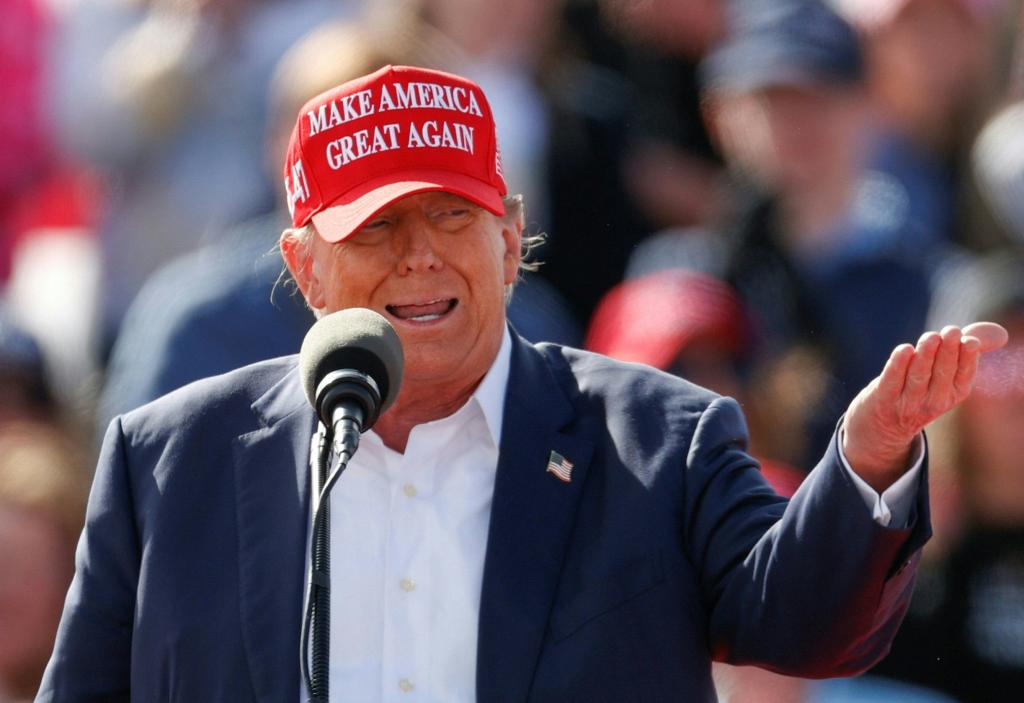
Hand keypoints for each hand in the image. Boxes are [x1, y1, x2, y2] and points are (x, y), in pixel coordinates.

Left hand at [842, 322, 1008, 491]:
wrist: (883, 427)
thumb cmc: (918, 390)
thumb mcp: (945, 376)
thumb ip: (965, 352)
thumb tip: (999, 333)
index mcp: (952, 395)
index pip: (963, 376)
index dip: (967, 359)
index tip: (969, 340)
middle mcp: (932, 403)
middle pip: (941, 374)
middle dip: (947, 351)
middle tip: (951, 331)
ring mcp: (907, 403)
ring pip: (918, 376)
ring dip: (925, 355)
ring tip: (931, 336)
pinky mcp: (882, 400)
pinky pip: (891, 381)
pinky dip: (898, 365)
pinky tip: (905, 349)